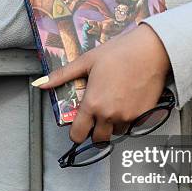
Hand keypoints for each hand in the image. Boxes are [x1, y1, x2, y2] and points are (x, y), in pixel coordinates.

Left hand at [35, 24, 170, 143]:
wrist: (151, 50)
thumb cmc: (119, 52)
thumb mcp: (86, 61)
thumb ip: (62, 76)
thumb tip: (40, 83)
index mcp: (92, 104)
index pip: (78, 135)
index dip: (76, 133)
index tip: (79, 126)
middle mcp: (109, 115)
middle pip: (98, 139)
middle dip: (95, 131)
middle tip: (97, 117)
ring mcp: (128, 117)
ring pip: (116, 132)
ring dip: (112, 125)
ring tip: (114, 105)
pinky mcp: (144, 115)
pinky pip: (132, 125)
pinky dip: (128, 119)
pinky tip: (127, 101)